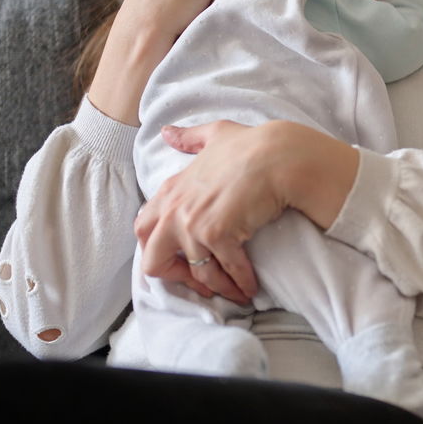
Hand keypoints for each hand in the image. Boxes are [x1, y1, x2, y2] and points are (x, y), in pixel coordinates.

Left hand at [133, 120, 359, 303]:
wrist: (278, 156)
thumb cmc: (251, 145)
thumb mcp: (214, 135)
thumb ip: (189, 138)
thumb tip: (167, 132)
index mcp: (170, 191)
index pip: (144, 230)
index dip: (159, 251)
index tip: (183, 260)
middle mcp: (174, 210)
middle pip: (153, 260)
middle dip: (177, 278)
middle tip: (204, 283)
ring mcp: (192, 223)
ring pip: (197, 273)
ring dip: (219, 287)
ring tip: (236, 291)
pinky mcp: (216, 234)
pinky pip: (227, 270)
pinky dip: (242, 282)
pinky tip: (252, 287)